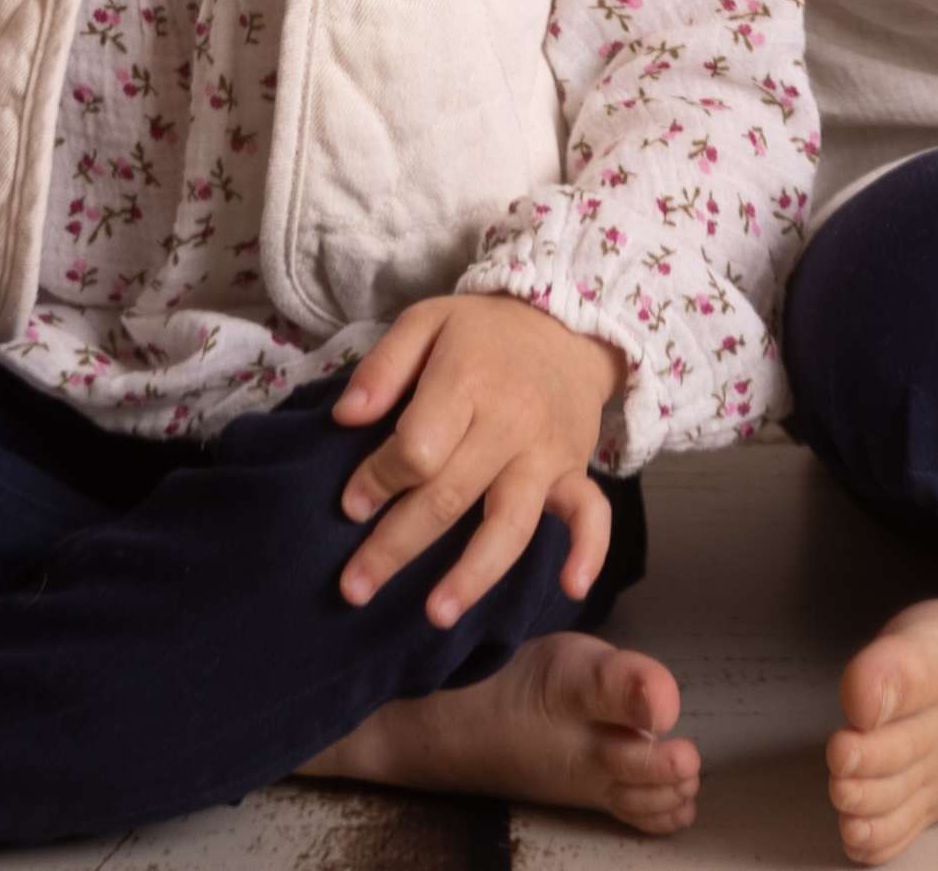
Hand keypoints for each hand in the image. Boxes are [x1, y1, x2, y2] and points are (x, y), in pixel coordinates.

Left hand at [329, 296, 629, 624]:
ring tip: (436, 615)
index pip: (417, 449)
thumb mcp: (425, 322)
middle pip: (449, 496)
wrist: (566, 323)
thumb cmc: (481, 332)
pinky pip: (592, 513)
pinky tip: (570, 588)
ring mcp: (546, 452)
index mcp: (467, 382)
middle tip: (354, 588)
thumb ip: (383, 367)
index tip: (350, 505)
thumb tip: (345, 418)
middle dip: (397, 546)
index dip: (378, 481)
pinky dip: (588, 550)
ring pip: (511, 523)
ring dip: (473, 574)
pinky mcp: (575, 469)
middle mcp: (510, 423)